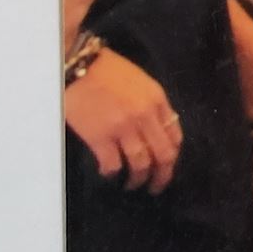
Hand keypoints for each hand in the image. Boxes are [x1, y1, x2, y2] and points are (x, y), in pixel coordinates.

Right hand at [65, 50, 182, 191]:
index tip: (167, 166)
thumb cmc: (107, 70)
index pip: (175, 137)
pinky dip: (112, 173)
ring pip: (141, 164)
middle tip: (155, 187)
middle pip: (164, 155)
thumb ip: (153, 105)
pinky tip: (109, 174)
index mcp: (158, 101)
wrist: (77, 64)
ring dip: (138, 180)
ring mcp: (123, 128)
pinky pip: (113, 165)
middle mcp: (145, 116)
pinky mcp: (100, 137)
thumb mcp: (141, 82)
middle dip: (162, 176)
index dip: (173, 156)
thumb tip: (158, 131)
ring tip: (132, 185)